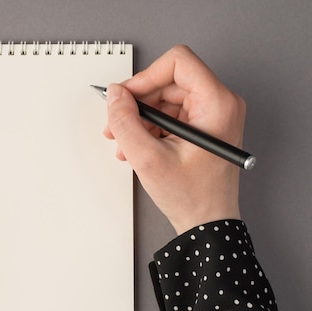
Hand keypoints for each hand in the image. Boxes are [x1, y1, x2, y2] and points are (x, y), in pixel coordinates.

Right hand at [104, 45, 245, 233]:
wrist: (207, 223)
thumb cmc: (192, 196)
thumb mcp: (147, 158)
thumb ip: (125, 122)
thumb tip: (115, 95)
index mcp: (217, 104)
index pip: (178, 61)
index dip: (145, 77)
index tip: (126, 97)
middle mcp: (220, 103)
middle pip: (168, 81)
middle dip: (138, 103)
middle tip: (116, 125)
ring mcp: (212, 115)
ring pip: (165, 99)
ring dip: (139, 119)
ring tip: (124, 144)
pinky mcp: (202, 127)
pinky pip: (169, 115)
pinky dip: (149, 128)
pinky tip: (136, 148)